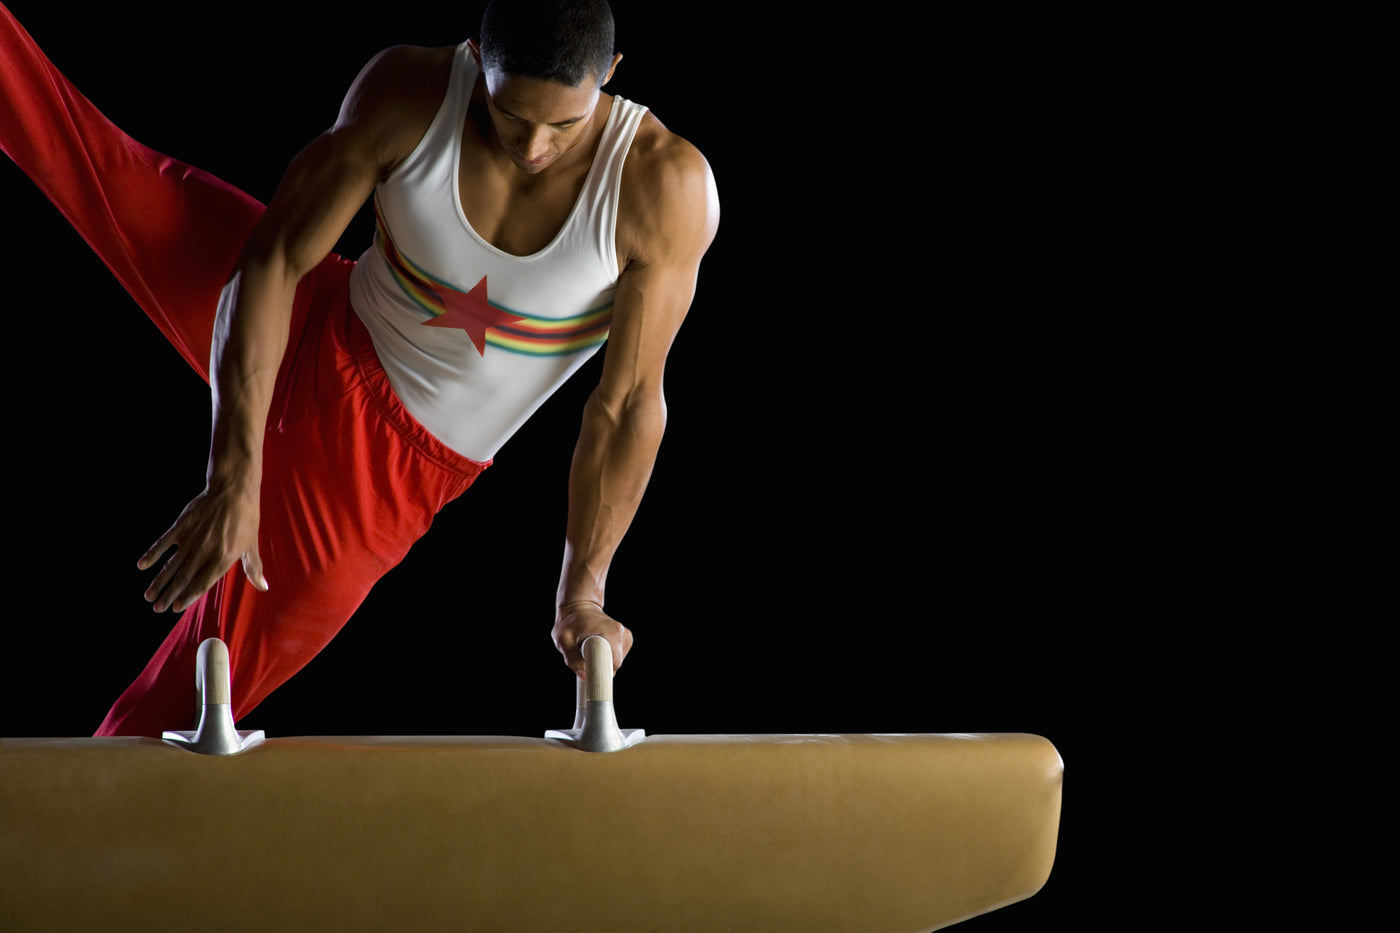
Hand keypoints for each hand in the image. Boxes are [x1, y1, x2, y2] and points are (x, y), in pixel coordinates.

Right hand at [137, 476, 266, 612]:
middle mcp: (204, 552)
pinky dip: (151, 554)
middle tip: (157, 608)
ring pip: (171, 566)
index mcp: (222, 559)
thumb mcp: (251, 544)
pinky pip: (163, 543)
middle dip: (169, 595)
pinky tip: (142, 566)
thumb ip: (253, 567)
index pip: (202, 584)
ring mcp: (191, 540)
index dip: (188, 597)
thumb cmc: (246, 518)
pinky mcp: (180, 526)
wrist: (233, 490)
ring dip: (159, 582)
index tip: (176, 607)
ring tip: (148, 596)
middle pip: (183, 579)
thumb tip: (263, 586)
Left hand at [552, 601, 632, 678]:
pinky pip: (616, 657)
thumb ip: (572, 658)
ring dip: (602, 661)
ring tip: (589, 649)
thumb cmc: (570, 621)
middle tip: (583, 659)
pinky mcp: (625, 639)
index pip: (613, 663)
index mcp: (611, 632)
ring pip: (615, 662)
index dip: (601, 672)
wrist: (579, 606)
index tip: (589, 674)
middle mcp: (622, 634)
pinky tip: (597, 648)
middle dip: (599, 667)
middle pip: (615, 664)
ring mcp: (625, 636)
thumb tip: (584, 676)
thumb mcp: (563, 639)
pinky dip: (606, 657)